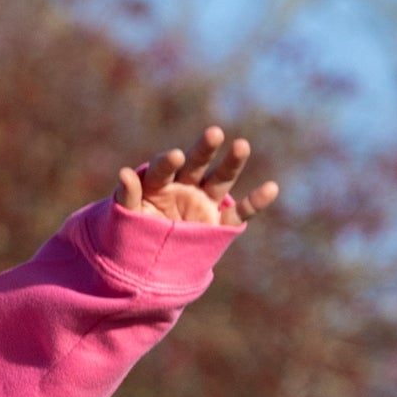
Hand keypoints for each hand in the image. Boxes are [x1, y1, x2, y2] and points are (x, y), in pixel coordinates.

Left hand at [114, 126, 278, 228]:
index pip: (163, 168)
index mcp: (160, 183)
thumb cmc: (135, 233)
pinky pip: (240, 212)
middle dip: (204, 149)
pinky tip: (272, 188)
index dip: (168, 162)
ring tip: (242, 145)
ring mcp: (204, 202)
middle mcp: (185, 186)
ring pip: (221, 179)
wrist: (149, 263)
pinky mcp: (219, 222)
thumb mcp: (127, 217)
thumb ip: (128, 197)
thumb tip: (124, 173)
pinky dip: (256, 202)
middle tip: (213, 133)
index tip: (175, 156)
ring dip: (232, 163)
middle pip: (196, 164)